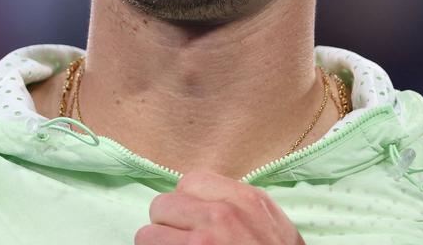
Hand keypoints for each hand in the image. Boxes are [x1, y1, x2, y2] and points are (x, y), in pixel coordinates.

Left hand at [136, 171, 305, 244]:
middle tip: (185, 244)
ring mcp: (200, 243)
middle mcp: (221, 216)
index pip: (191, 182)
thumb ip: (244, 210)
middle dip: (170, 226)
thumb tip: (210, 205)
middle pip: (164, 204)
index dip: (188, 205)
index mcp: (246, 201)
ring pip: (147, 234)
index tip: (196, 223)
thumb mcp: (275, 227)